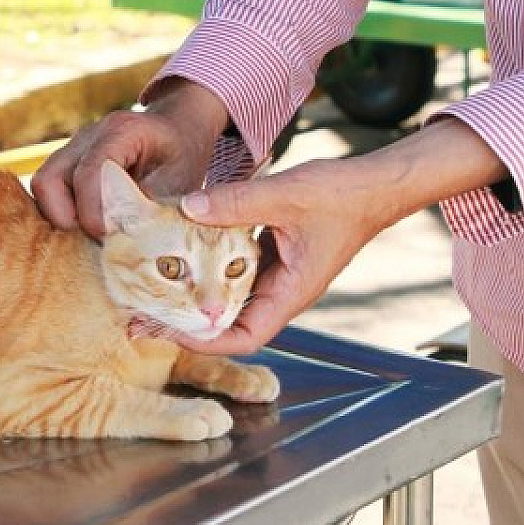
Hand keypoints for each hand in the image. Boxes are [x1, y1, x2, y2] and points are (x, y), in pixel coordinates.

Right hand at [32, 79, 228, 237]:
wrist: (176, 128)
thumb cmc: (180, 153)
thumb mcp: (180, 178)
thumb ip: (153, 204)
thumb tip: (128, 238)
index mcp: (121, 132)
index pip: (90, 171)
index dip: (92, 209)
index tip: (104, 236)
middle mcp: (88, 136)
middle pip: (50, 179)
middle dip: (64, 217)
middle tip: (92, 241)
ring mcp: (71, 148)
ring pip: (42, 186)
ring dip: (59, 217)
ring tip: (87, 238)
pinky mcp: (66, 163)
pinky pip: (48, 191)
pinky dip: (59, 213)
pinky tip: (83, 229)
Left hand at [170, 157, 399, 354]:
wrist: (376, 184)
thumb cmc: (344, 195)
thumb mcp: (285, 195)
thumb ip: (236, 201)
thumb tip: (187, 207)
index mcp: (291, 293)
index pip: (245, 338)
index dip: (207, 341)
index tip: (170, 331)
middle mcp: (283, 291)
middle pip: (231, 324)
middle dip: (190, 323)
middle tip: (147, 315)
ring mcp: (278, 276)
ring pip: (231, 297)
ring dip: (196, 295)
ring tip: (155, 292)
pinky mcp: (274, 257)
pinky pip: (237, 272)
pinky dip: (211, 267)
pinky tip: (184, 254)